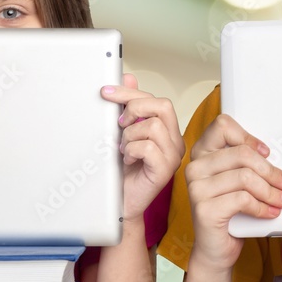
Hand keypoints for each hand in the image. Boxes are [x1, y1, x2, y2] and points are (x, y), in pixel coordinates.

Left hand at [100, 74, 184, 222]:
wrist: (122, 203)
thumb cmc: (124, 172)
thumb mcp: (123, 134)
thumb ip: (128, 108)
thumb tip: (127, 78)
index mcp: (168, 131)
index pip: (157, 100)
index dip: (130, 93)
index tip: (106, 92)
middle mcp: (175, 142)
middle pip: (163, 106)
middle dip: (134, 108)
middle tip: (119, 125)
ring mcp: (173, 157)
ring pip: (154, 126)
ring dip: (130, 135)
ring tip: (124, 149)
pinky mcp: (165, 170)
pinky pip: (149, 147)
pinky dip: (132, 150)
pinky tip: (127, 159)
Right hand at [185, 114, 281, 270]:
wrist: (215, 250)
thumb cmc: (229, 213)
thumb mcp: (238, 183)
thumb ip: (247, 165)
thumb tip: (280, 158)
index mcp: (202, 154)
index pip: (222, 126)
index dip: (248, 137)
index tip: (266, 153)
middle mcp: (195, 167)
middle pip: (242, 153)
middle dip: (271, 170)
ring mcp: (196, 188)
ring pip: (245, 177)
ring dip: (271, 191)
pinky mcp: (204, 209)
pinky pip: (243, 199)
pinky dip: (262, 207)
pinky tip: (270, 213)